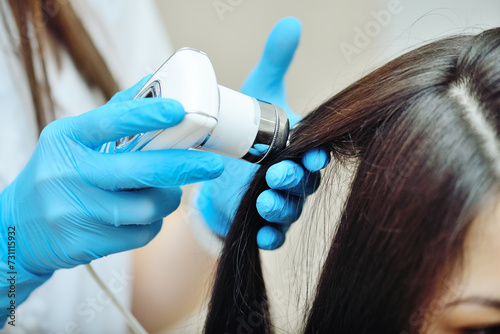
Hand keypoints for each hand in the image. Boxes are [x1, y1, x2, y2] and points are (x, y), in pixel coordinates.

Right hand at [0, 76, 223, 275]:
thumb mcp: (72, 140)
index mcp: (67, 139)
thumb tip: (150, 82)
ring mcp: (74, 211)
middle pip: (141, 170)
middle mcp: (68, 173)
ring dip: (167, 199)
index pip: (111, 122)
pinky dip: (152, 223)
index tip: (179, 110)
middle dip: (185, 166)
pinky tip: (141, 215)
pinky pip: (141, 233)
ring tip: (163, 191)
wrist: (17, 229)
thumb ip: (113, 115)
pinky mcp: (85, 242)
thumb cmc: (55, 175)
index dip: (149, 115)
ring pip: (148, 206)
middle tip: (212, 164)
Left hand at [197, 17, 329, 249]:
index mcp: (298, 147)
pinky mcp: (263, 220)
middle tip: (276, 174)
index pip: (314, 153)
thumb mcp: (258, 93)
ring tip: (264, 199)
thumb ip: (275, 62)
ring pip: (290, 209)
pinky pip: (275, 233)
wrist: (219, 161)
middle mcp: (295, 175)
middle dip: (293, 179)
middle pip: (304, 183)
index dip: (315, 156)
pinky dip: (271, 236)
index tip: (310, 155)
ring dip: (281, 207)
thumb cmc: (244, 126)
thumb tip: (290, 22)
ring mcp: (281, 199)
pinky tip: (261, 234)